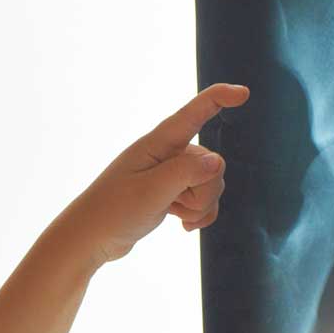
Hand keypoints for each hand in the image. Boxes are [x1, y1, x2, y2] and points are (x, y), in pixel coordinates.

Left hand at [48, 84, 249, 266]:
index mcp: (157, 144)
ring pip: (209, 184)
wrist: (90, 239)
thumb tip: (218, 162)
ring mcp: (167, 175)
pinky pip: (201, 200)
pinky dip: (198, 213)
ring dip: (201, 205)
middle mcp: (164, 154)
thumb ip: (186, 173)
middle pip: (210, 163)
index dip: (219, 99)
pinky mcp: (168, 194)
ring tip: (176, 214)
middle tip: (178, 203)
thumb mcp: (151, 191)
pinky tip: (183, 226)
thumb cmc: (113, 211)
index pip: (194, 113)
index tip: (243, 93)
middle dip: (205, 189)